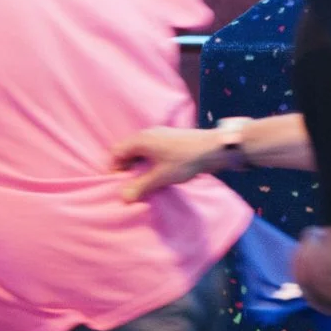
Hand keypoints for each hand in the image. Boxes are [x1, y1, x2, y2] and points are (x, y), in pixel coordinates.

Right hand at [111, 127, 233, 201]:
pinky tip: (157, 172)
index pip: (116, 152)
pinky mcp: (171, 139)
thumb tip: (124, 197)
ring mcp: (161, 134)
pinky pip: (153, 149)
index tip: (120, 183)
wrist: (215, 148)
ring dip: (139, 165)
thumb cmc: (186, 160)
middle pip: (127, 150)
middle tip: (131, 184)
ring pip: (141, 150)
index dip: (114, 168)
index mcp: (141, 140)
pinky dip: (150, 160)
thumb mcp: (161, 177)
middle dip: (126, 167)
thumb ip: (141, 186)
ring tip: (144, 180)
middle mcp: (148, 133)